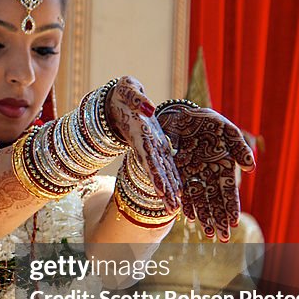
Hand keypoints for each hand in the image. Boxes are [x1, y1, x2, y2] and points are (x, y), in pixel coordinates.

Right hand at [106, 76, 181, 211]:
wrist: (118, 100)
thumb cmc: (122, 93)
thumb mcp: (128, 89)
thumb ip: (137, 98)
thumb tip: (150, 109)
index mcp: (139, 132)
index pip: (147, 156)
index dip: (154, 173)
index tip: (160, 190)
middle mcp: (145, 144)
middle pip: (155, 171)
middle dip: (163, 190)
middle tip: (172, 210)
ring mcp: (151, 147)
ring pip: (162, 172)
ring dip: (169, 190)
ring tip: (176, 209)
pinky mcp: (157, 145)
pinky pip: (167, 165)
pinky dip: (173, 179)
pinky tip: (181, 193)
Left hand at [157, 105, 255, 240]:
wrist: (181, 113)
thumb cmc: (207, 121)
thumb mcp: (226, 130)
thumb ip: (240, 148)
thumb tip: (250, 170)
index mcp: (223, 165)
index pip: (229, 191)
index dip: (231, 207)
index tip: (233, 222)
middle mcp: (209, 174)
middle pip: (215, 201)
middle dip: (219, 219)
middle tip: (222, 238)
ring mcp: (194, 175)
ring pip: (201, 200)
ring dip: (205, 217)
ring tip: (207, 234)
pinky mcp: (179, 172)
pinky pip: (184, 192)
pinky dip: (187, 205)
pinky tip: (190, 218)